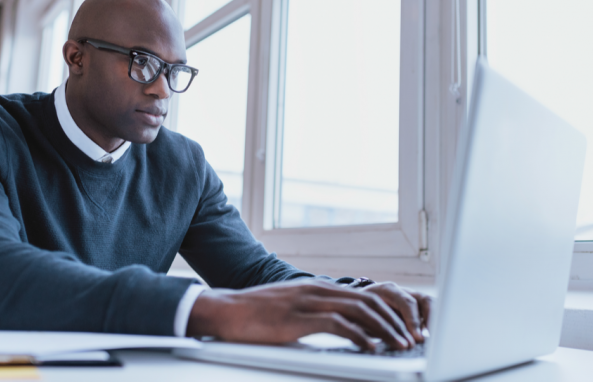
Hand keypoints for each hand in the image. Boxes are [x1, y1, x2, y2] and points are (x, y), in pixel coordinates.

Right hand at [186, 280, 421, 350]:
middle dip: (394, 322)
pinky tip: (370, 348)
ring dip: (384, 330)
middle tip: (409, 339)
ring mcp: (309, 302)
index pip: (363, 297)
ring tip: (399, 345)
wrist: (228, 311)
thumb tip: (340, 328)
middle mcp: (318, 290)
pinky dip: (360, 337)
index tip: (402, 329)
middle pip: (368, 302)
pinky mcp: (300, 318)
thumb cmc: (257, 313)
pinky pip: (338, 325)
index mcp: (318, 288)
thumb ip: (315, 313)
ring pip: (359, 312)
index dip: (387, 313)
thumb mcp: (292, 308)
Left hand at [361, 282, 432, 343]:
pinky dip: (432, 323)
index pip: (406, 302)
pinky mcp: (415, 307)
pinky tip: (431, 338)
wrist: (356, 301)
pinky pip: (430, 312)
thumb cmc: (358, 309)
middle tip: (426, 340)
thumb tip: (372, 341)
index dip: (413, 320)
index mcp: (387, 290)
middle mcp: (401, 291)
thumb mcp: (359, 315)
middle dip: (428, 321)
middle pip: (422, 300)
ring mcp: (410, 297)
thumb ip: (368, 325)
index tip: (416, 338)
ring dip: (434, 321)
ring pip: (429, 304)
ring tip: (434, 339)